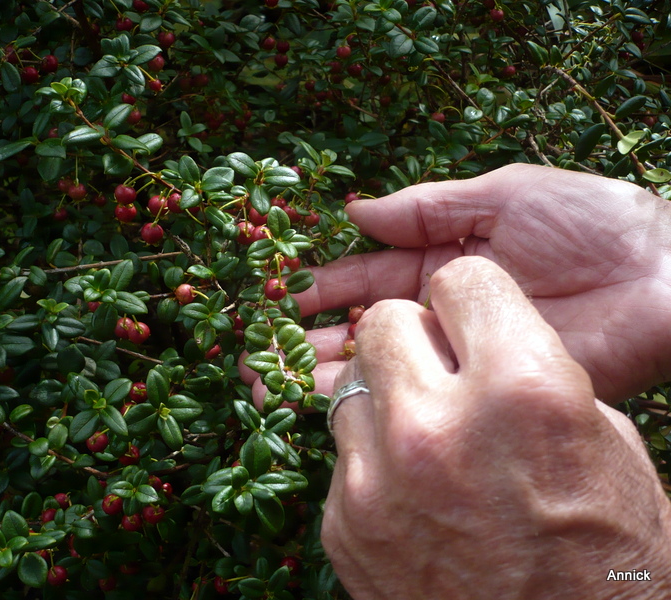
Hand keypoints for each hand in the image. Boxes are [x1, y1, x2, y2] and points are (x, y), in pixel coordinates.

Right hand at [291, 164, 670, 402]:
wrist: (663, 274)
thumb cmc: (589, 221)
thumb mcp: (501, 195)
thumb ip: (427, 208)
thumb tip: (354, 209)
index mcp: (439, 263)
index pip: (363, 279)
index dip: (317, 287)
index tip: (274, 299)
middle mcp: (439, 313)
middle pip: (358, 329)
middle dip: (304, 340)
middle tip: (254, 357)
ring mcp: (458, 354)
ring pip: (380, 367)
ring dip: (322, 374)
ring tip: (268, 386)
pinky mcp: (485, 389)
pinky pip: (422, 397)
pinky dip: (374, 400)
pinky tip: (327, 406)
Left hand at [323, 256, 670, 599]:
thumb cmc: (609, 557)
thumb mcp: (606, 444)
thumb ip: (529, 371)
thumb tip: (475, 340)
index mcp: (522, 392)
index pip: (460, 280)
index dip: (472, 299)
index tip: (473, 320)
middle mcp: (435, 429)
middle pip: (386, 321)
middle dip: (417, 337)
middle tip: (442, 371)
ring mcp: (375, 482)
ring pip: (354, 385)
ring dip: (390, 398)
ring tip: (428, 439)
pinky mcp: (342, 525)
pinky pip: (344, 454)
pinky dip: (374, 460)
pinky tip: (414, 494)